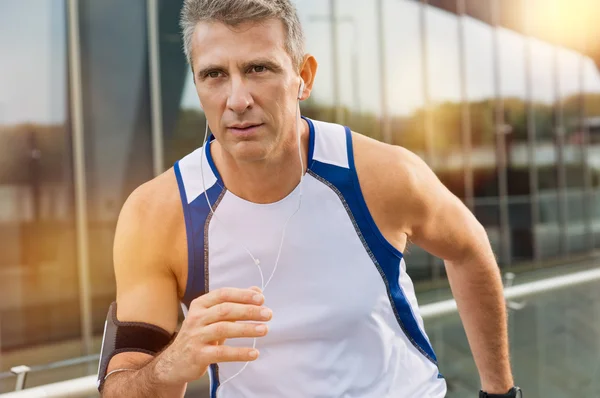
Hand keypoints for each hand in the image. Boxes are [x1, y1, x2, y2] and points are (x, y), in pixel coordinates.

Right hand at [155, 286, 271, 385]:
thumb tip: (257, 291)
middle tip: (268, 314)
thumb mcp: (213, 316)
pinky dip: (239, 353)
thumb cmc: (199, 335)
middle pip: (225, 310)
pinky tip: (254, 353)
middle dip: (249, 311)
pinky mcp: (198, 355)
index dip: (243, 295)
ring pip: (224, 328)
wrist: (175, 362)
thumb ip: (235, 303)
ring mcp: (196, 336)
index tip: (261, 299)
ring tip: (264, 330)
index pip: (223, 294)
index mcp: (200, 304)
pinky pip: (221, 352)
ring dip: (247, 329)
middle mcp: (196, 318)